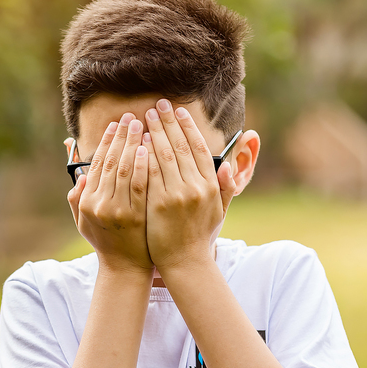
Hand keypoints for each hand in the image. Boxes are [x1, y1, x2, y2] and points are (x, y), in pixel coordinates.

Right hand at [68, 113, 152, 274]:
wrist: (125, 267)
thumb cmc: (106, 240)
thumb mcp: (84, 221)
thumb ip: (78, 198)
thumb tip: (80, 176)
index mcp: (87, 202)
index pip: (97, 164)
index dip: (107, 141)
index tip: (116, 124)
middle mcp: (99, 204)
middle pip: (111, 162)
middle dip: (122, 136)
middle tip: (132, 117)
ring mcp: (118, 210)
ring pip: (125, 169)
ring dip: (133, 144)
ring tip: (143, 125)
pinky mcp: (137, 215)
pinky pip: (140, 184)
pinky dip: (142, 164)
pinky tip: (148, 148)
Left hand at [143, 100, 234, 272]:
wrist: (185, 262)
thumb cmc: (200, 235)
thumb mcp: (219, 210)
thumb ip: (225, 187)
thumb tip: (230, 167)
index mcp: (211, 185)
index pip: (199, 147)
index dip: (187, 127)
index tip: (178, 111)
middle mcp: (196, 187)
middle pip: (179, 146)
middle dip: (167, 122)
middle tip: (157, 105)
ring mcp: (177, 195)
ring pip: (163, 156)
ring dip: (153, 133)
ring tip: (143, 117)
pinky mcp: (158, 204)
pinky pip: (149, 173)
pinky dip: (143, 155)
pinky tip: (136, 142)